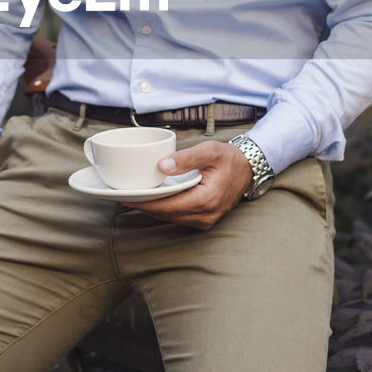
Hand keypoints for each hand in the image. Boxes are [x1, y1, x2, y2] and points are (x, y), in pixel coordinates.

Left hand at [128, 140, 253, 229]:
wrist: (248, 169)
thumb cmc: (229, 159)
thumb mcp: (209, 151)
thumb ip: (185, 159)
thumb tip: (161, 166)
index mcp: (206, 199)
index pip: (168, 206)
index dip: (145, 203)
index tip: (126, 197)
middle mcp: (206, 215)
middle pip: (166, 214)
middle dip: (144, 206)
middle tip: (123, 195)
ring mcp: (205, 220)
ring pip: (171, 218)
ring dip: (152, 209)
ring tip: (133, 197)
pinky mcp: (204, 219)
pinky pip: (178, 217)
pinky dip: (163, 210)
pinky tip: (152, 200)